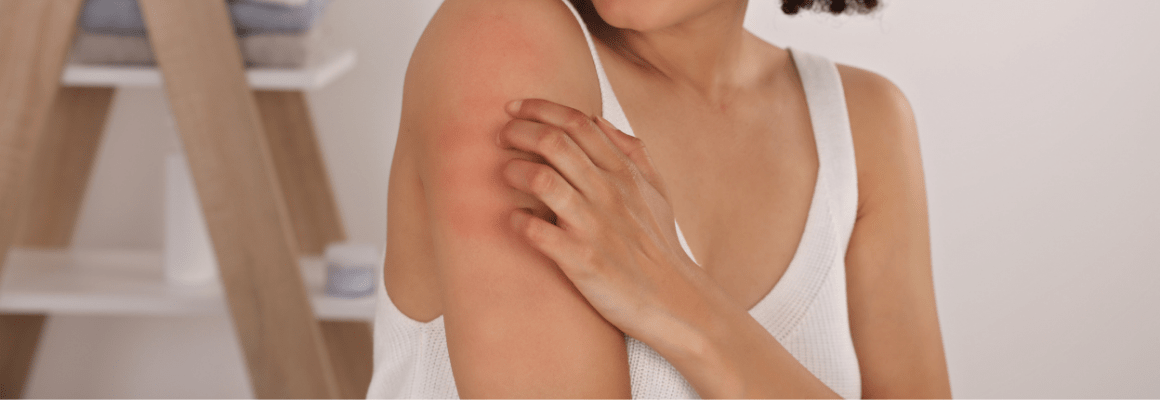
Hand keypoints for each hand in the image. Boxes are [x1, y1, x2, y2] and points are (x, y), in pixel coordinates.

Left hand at [497, 98, 713, 343]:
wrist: (673, 300)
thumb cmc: (658, 244)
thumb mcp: (656, 191)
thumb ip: (632, 152)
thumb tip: (599, 120)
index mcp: (623, 172)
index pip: (576, 122)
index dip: (538, 108)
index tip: (512, 109)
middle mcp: (607, 192)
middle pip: (552, 142)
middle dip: (517, 132)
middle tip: (499, 138)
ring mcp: (593, 225)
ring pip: (541, 179)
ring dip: (514, 171)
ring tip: (505, 175)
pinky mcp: (581, 260)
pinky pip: (536, 232)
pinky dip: (518, 221)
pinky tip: (515, 221)